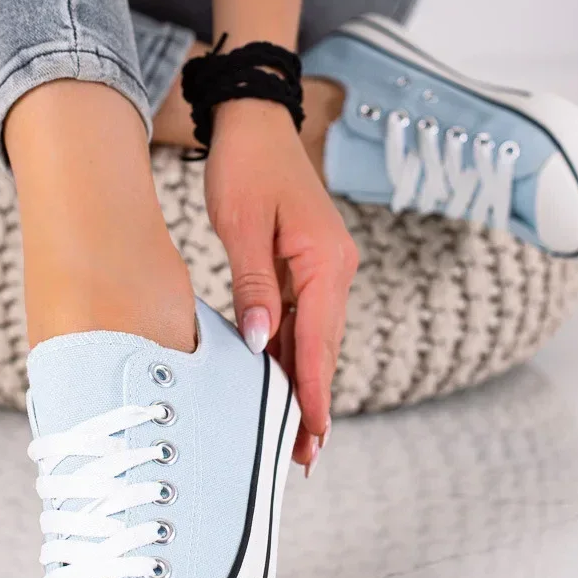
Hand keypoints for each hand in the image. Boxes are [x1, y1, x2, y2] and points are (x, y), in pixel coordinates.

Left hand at [204, 99, 357, 471]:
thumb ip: (254, 286)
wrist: (255, 122)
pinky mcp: (310, 263)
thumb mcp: (242, 224)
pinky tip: (279, 379)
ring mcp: (325, 266)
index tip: (311, 435)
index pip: (317, 339)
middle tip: (303, 455)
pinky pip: (305, 317)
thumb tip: (258, 343)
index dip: (310, 391)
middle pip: (324, 345)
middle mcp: (334, 267)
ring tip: (294, 433)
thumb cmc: (245, 165)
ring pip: (316, 335)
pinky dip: (293, 350)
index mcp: (324, 259)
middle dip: (312, 399)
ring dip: (303, 379)